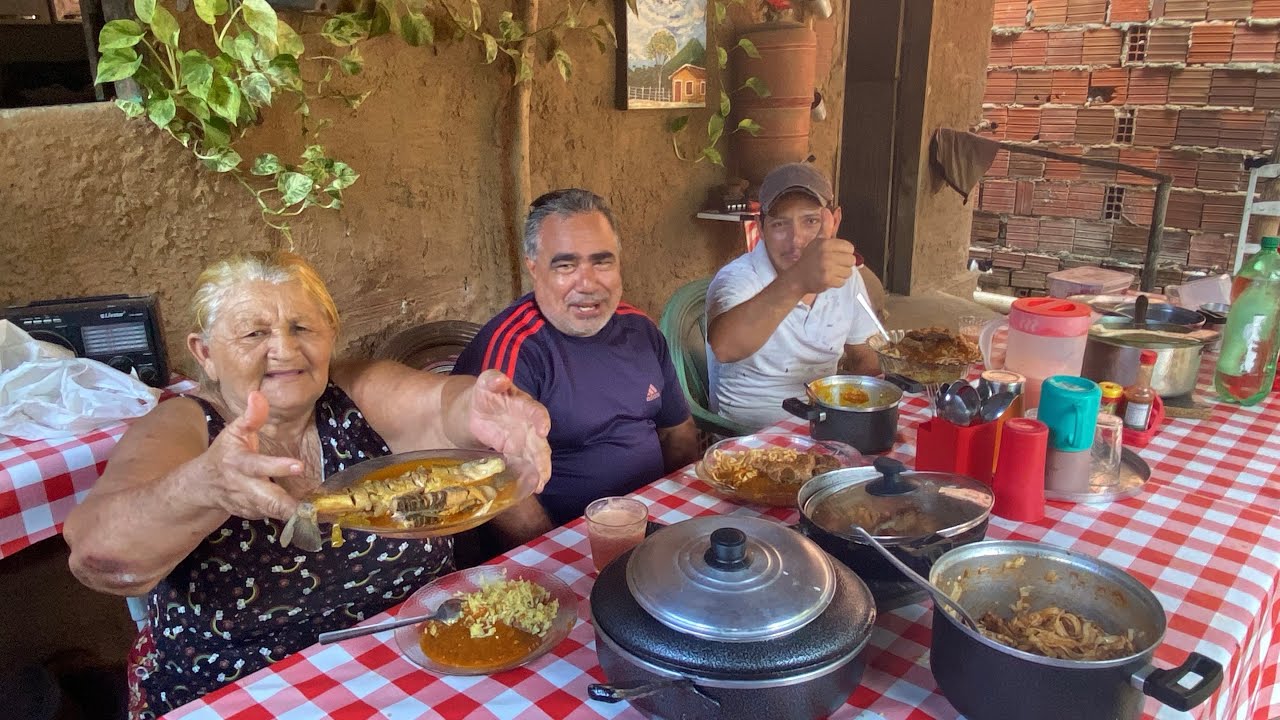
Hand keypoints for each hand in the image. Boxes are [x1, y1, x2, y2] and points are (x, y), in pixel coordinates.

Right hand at [194, 391, 301, 520]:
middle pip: (266, 499)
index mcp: (239, 462)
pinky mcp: (252, 514)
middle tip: (311, 509)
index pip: (258, 465)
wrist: (203, 485)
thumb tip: (258, 395)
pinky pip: (270, 516)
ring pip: (271, 511)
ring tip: (318, 514)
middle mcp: (243, 486)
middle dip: (287, 505)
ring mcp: (247, 503)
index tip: (299, 465)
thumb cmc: (224, 453)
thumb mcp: (234, 432)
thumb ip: (250, 417)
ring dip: (293, 514)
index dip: (277, 467)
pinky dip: (288, 517)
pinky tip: (306, 515)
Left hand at [467, 370, 552, 491]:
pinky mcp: (513, 451)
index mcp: (523, 404)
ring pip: (534, 456)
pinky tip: (528, 488)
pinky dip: (526, 475)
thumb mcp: (484, 384)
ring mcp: (522, 439)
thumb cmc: (482, 394)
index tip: (543, 430)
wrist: (471, 411)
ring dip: (538, 471)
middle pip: (539, 441)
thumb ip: (492, 379)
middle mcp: (528, 423)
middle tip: (543, 474)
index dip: (541, 420)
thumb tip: (499, 379)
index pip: (536, 411)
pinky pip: (523, 464)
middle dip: (542, 458)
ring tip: (539, 485)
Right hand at [783, 208, 856, 294]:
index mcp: (826, 244)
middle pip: (851, 260)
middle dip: (844, 263)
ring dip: (841, 273)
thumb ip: (826, 226)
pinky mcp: (827, 280)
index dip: (844, 252)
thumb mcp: (818, 240)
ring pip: (848, 272)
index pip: (849, 247)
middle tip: (832, 264)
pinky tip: (828, 278)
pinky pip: (842, 281)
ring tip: (830, 271)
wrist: (797, 278)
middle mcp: (826, 255)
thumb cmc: (809, 258)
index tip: (834, 254)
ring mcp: (827, 268)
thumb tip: (827, 209)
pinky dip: (837, 282)